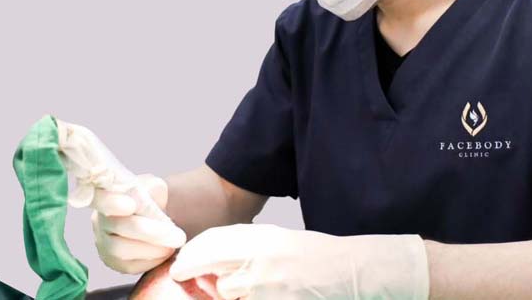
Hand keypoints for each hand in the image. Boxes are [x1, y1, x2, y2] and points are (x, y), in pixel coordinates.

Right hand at [91, 173, 186, 274]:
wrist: (151, 216)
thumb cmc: (150, 198)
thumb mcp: (153, 186)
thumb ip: (152, 188)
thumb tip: (153, 195)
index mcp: (106, 195)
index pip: (103, 198)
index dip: (113, 203)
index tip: (132, 205)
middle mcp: (99, 219)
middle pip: (119, 226)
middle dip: (151, 233)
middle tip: (178, 236)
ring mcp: (102, 242)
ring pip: (121, 250)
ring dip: (152, 249)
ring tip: (173, 244)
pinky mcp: (111, 261)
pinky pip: (128, 265)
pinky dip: (150, 260)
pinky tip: (165, 252)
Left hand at [169, 223, 428, 299]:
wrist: (351, 271)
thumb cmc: (315, 256)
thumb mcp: (279, 241)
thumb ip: (247, 246)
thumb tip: (211, 253)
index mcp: (263, 237)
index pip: (213, 241)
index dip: (191, 253)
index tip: (180, 262)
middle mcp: (263, 259)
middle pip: (210, 263)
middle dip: (190, 270)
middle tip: (180, 275)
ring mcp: (268, 286)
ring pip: (226, 292)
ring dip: (223, 293)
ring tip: (236, 289)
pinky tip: (250, 296)